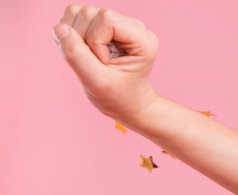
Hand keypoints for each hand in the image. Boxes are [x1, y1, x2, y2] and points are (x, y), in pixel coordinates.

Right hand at [52, 5, 160, 122]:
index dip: (95, 40)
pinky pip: (73, 17)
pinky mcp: (101, 24)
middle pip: (89, 13)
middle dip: (82, 40)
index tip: (103, 63)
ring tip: (89, 59)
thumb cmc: (118, 96)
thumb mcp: (97, 82)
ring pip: (78, 12)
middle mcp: (132, 26)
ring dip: (74, 37)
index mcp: (142, 39)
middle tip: (95, 64)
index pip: (107, 18)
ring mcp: (116, 23)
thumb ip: (77, 56)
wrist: (125, 104)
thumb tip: (59, 28)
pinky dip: (69, 35)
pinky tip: (83, 52)